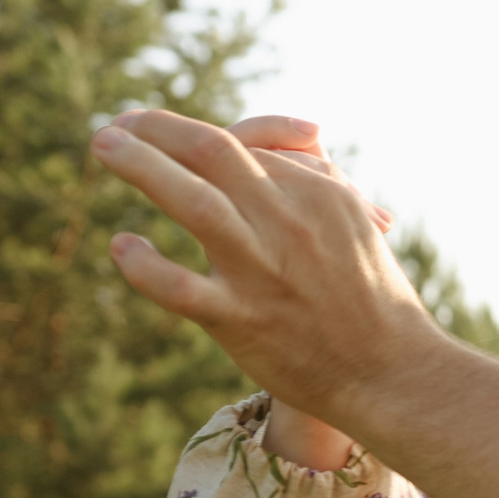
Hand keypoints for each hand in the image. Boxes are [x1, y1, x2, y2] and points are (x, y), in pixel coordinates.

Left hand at [91, 110, 446, 432]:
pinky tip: (123, 247)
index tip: (154, 132)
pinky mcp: (242, 319)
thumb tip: (268, 152)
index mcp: (318, 194)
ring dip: (142, 167)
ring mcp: (263, 270)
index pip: (243, 145)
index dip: (189, 133)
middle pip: (212, 152)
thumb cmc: (373, 299)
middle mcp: (288, 222)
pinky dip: (145, 267)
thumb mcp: (354, 224)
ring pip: (193, 202)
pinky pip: (181, 288)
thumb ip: (310, 184)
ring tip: (104, 146)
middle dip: (156, 129)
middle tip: (115, 125)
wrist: (394, 373)